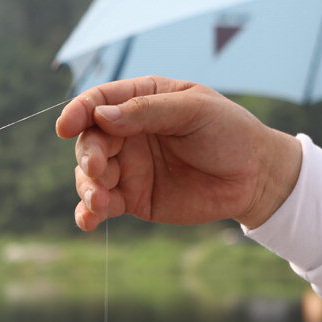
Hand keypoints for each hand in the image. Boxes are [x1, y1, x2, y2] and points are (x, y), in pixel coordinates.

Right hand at [56, 75, 301, 230]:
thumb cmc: (230, 133)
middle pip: (90, 141)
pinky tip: (87, 221)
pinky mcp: (133, 199)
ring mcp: (129, 167)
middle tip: (99, 169)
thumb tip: (101, 117)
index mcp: (140, 100)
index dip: (78, 112)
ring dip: (87, 187)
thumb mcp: (193, 111)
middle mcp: (128, 133)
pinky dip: (89, 214)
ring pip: (91, 176)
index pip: (99, 101)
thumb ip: (148, 112)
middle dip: (88, 155)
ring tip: (99, 202)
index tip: (66, 127)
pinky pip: (103, 205)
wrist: (255, 177)